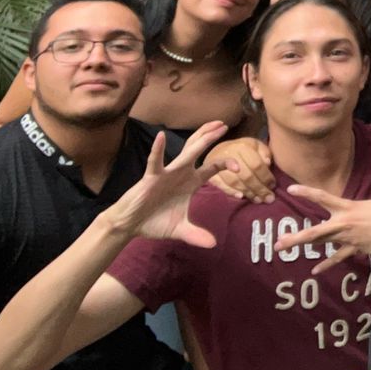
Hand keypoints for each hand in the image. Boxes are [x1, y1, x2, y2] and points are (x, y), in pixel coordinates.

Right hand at [102, 123, 230, 244]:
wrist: (130, 225)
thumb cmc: (155, 222)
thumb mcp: (180, 229)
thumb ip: (197, 235)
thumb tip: (213, 244)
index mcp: (191, 182)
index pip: (212, 168)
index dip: (226, 164)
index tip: (240, 169)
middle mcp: (181, 173)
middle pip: (199, 151)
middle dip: (212, 137)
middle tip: (224, 124)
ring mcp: (167, 173)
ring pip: (185, 152)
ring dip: (199, 139)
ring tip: (211, 127)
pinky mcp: (150, 177)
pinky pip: (155, 161)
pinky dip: (157, 150)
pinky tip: (161, 137)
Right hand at [208, 137, 274, 202]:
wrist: (220, 149)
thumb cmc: (243, 149)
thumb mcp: (257, 146)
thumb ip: (264, 153)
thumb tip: (267, 163)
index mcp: (243, 146)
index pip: (256, 165)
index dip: (266, 177)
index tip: (273, 186)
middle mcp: (229, 154)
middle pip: (246, 175)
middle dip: (259, 188)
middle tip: (268, 198)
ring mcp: (217, 164)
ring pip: (234, 181)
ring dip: (248, 192)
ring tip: (258, 200)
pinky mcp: (210, 173)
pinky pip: (220, 185)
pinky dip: (230, 191)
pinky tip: (240, 196)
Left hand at [281, 185, 370, 274]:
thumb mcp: (368, 206)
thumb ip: (352, 211)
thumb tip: (341, 216)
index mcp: (349, 207)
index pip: (324, 198)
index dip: (307, 193)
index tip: (290, 189)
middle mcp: (345, 222)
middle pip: (316, 231)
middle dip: (296, 238)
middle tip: (278, 242)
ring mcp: (349, 238)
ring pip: (322, 244)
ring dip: (303, 246)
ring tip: (285, 249)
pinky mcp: (356, 249)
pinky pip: (338, 258)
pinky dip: (326, 264)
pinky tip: (315, 270)